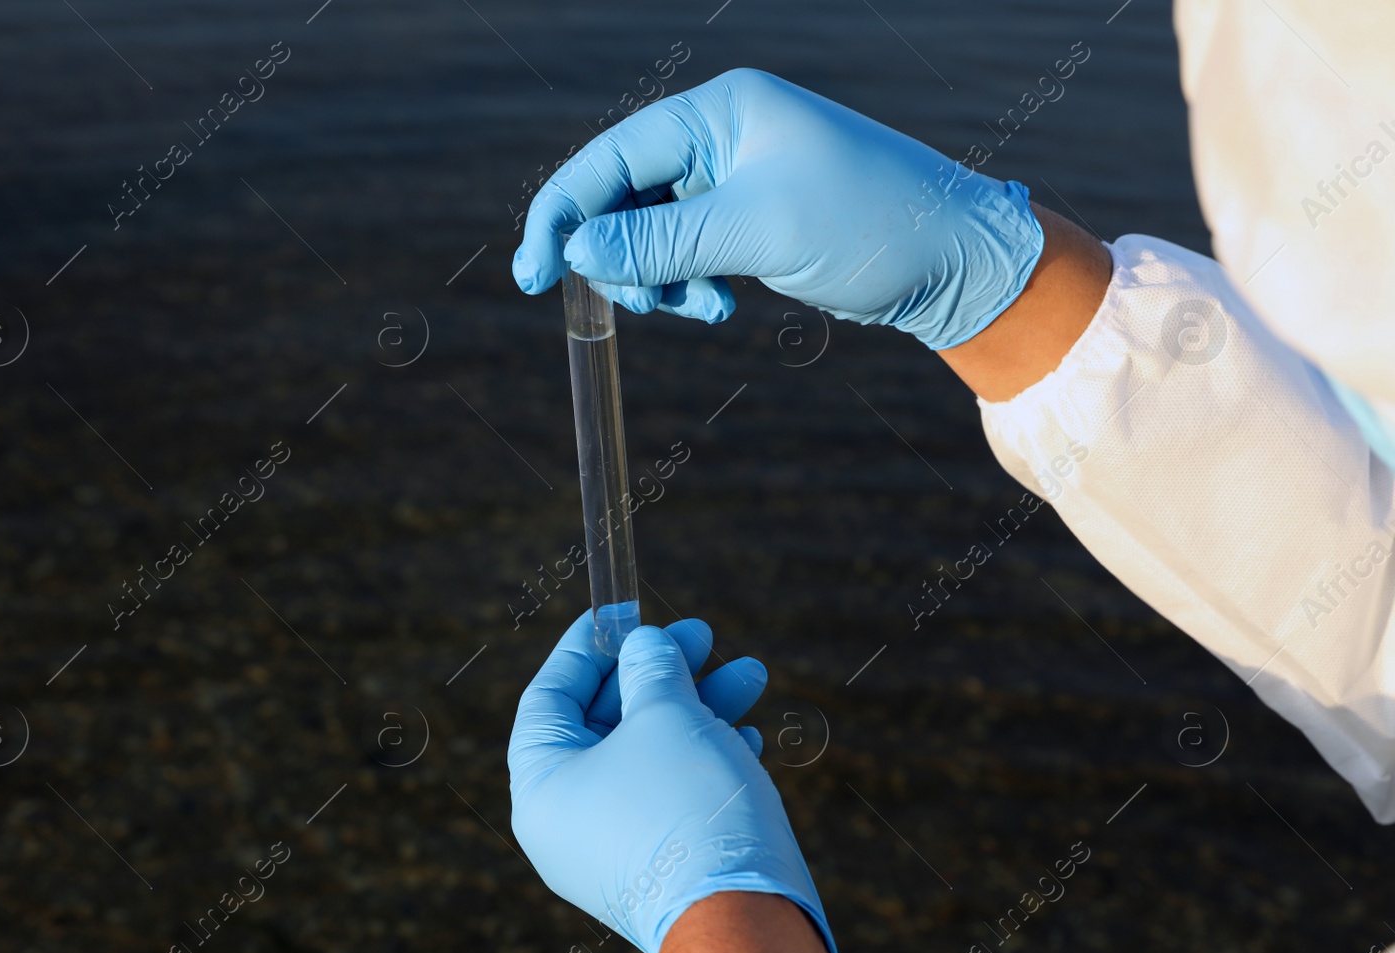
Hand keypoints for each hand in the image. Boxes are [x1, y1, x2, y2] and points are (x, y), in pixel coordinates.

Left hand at [509, 611, 838, 952]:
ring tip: (750, 673)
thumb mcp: (665, 716)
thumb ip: (650, 670)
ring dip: (699, 707)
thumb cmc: (686, 807)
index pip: (550, 697)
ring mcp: (615, 847)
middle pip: (607, 722)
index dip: (588, 648)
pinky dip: (706, 756)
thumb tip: (644, 647)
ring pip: (651, 755)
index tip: (622, 612)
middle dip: (661, 673)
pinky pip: (674, 794)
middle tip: (702, 635)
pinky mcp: (661, 865)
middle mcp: (568, 822)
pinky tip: (748, 731)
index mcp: (542, 787)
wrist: (742, 916)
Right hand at [511, 68, 1043, 349]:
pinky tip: (719, 306)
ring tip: (695, 308)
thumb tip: (576, 249)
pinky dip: (689, 283)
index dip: (563, 214)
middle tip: (638, 306)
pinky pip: (688, 249)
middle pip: (624, 194)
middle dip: (618, 255)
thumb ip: (661, 239)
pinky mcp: (752, 217)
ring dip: (657, 277)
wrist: (953, 259)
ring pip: (653, 230)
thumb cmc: (867, 224)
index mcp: (720, 111)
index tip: (532, 275)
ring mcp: (736, 176)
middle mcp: (722, 134)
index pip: (611, 157)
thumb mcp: (756, 231)